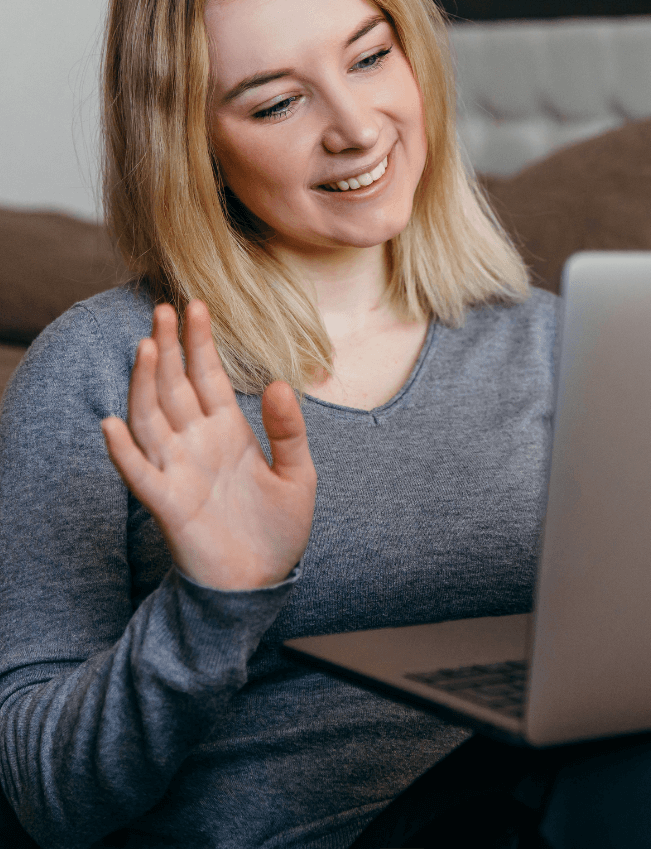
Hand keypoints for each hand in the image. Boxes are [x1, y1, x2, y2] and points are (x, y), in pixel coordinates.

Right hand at [101, 301, 316, 589]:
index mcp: (228, 432)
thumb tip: (279, 384)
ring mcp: (179, 471)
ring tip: (145, 346)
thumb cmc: (278, 529)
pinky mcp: (168, 504)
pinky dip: (124, 451)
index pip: (208, 377)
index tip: (197, 306)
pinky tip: (113, 424)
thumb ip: (289, 431)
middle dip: (168, 348)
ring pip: (152, 418)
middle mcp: (198, 444)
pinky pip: (139, 473)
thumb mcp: (298, 474)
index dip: (201, 344)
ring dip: (145, 384)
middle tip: (164, 308)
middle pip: (175, 386)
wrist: (262, 582)